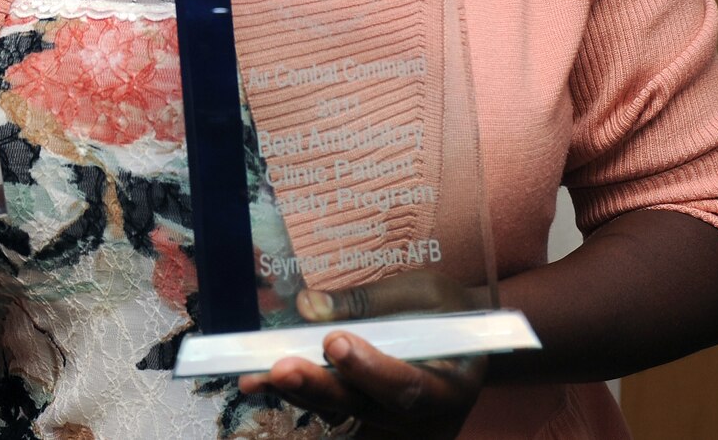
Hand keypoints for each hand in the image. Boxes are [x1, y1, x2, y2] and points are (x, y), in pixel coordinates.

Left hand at [236, 279, 486, 437]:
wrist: (463, 343)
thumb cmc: (445, 312)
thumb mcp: (420, 292)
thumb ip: (367, 303)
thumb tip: (308, 306)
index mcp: (452, 386)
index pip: (409, 387)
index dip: (369, 370)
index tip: (333, 343)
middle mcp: (427, 423)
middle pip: (368, 411)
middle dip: (319, 388)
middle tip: (279, 368)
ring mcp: (398, 434)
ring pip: (342, 422)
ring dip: (297, 397)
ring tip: (255, 376)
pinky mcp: (372, 433)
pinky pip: (332, 422)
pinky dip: (299, 400)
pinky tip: (262, 383)